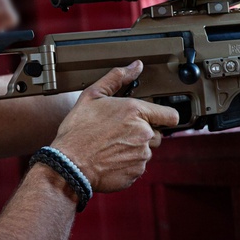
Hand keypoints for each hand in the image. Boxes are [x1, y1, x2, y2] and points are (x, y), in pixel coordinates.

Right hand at [50, 61, 178, 192]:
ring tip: (110, 146)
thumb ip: (116, 78)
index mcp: (135, 111)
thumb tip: (135, 67)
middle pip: (156, 134)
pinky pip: (136, 167)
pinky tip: (109, 159)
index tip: (157, 118)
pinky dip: (126, 164)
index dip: (164, 116)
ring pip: (145, 151)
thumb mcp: (92, 95)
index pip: (170, 115)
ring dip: (133, 149)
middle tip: (119, 132)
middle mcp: (143, 134)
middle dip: (142, 133)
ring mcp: (141, 155)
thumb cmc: (78, 130)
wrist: (69, 164)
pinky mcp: (135, 173)